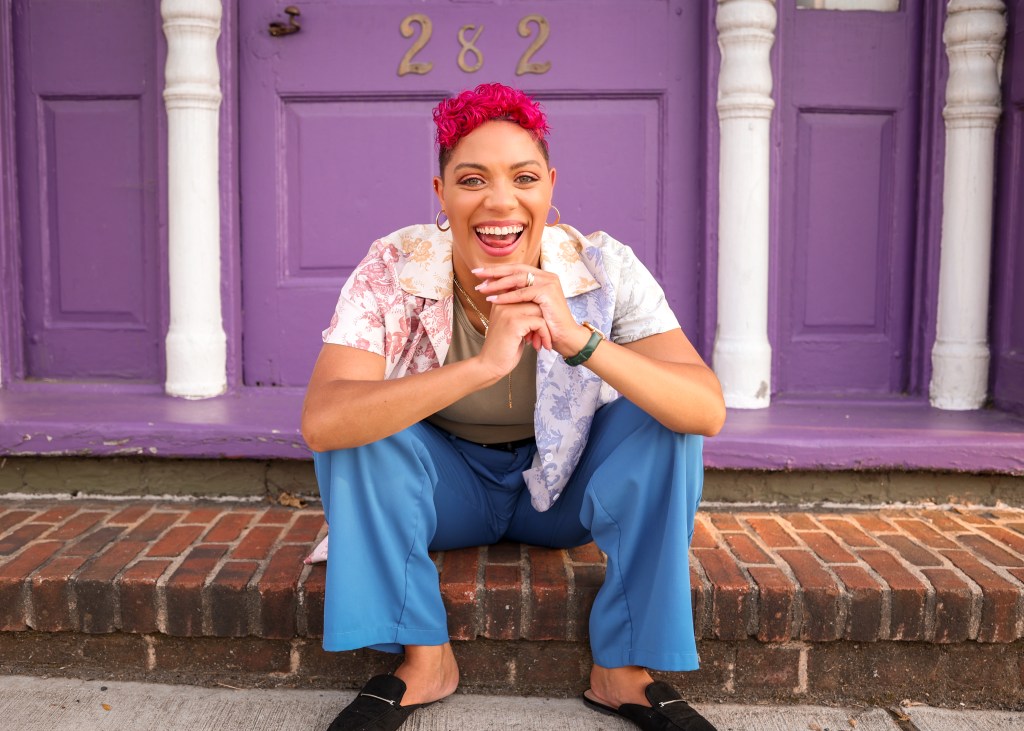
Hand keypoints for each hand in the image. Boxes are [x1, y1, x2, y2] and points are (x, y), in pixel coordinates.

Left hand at [472, 265, 590, 357]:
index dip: (498, 269)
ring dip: (498, 283)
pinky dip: (507, 296)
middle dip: (494, 271)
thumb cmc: (547, 325)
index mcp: (543, 277)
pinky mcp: (548, 293)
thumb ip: (517, 294)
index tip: (479, 272)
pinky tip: (494, 299)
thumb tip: (494, 286)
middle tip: (476, 273)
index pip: (517, 268)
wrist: (564, 338)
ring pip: (518, 279)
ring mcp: (549, 283)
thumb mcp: (529, 306)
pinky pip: (523, 293)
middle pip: (516, 269)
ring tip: (482, 288)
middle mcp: (547, 276)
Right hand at [475, 300, 550, 380]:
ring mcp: (508, 311)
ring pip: (539, 311)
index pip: (527, 293)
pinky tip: (538, 346)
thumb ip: (521, 313)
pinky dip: (544, 335)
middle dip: (542, 320)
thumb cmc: (503, 348)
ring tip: (539, 342)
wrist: (490, 365)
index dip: (536, 310)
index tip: (537, 328)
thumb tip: (542, 305)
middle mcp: (503, 302)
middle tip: (539, 337)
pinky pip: (540, 322)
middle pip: (535, 301)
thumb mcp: (512, 326)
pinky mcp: (514, 323)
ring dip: (544, 329)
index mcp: (501, 301)